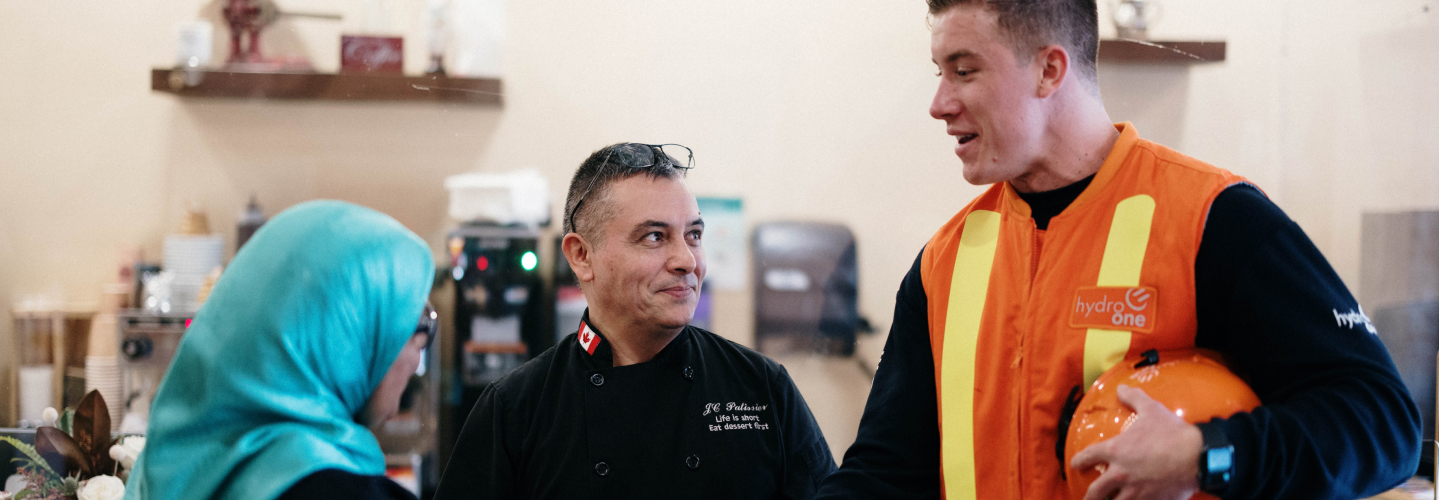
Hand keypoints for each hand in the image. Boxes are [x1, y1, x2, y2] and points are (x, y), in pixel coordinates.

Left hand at [1070, 385, 1202, 499]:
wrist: (1199, 457)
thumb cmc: (1173, 433)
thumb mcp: (1152, 410)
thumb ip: (1134, 398)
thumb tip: (1121, 388)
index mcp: (1116, 451)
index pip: (1088, 456)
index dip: (1079, 461)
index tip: (1076, 464)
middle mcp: (1121, 473)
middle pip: (1096, 491)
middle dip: (1089, 496)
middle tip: (1087, 497)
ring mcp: (1136, 491)